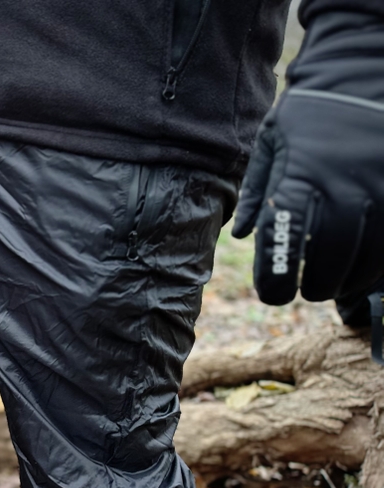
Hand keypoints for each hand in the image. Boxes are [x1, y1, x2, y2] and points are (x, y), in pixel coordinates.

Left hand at [231, 89, 383, 305]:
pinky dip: (377, 264)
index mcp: (302, 179)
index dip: (276, 281)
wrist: (368, 68)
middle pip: (330, 264)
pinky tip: (365, 265)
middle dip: (314, 286)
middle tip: (306, 289)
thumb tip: (242, 235)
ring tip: (334, 282)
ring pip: (368, 261)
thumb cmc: (311, 109)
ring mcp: (383, 191)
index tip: (273, 294)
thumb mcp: (272, 141)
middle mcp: (346, 189)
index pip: (283, 247)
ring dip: (348, 280)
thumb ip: (256, 192)